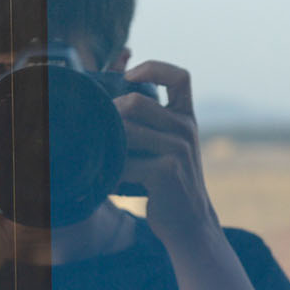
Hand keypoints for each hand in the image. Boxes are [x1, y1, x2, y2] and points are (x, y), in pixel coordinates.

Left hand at [115, 60, 219, 246]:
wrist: (189, 221)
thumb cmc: (168, 181)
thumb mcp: (168, 145)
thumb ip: (150, 122)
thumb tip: (113, 96)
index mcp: (186, 117)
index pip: (180, 77)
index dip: (153, 69)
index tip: (130, 77)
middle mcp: (185, 129)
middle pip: (137, 102)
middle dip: (111, 114)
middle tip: (100, 131)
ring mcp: (178, 150)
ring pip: (127, 130)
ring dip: (108, 144)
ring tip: (103, 157)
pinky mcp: (167, 171)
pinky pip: (126, 162)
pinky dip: (112, 172)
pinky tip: (109, 181)